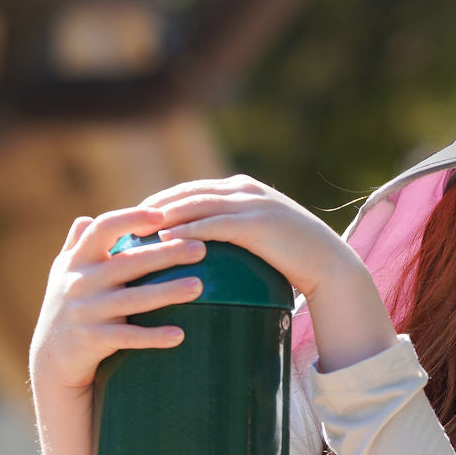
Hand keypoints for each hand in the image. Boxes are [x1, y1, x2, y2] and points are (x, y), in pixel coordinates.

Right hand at [30, 204, 208, 396]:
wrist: (51, 356)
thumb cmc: (66, 308)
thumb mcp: (62, 275)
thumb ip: (75, 246)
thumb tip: (86, 218)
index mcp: (77, 260)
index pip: (103, 228)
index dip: (131, 218)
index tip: (162, 214)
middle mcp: (80, 282)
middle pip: (129, 262)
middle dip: (166, 253)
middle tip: (201, 249)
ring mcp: (86, 312)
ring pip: (133, 299)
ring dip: (167, 292)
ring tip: (199, 286)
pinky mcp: (93, 340)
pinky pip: (128, 337)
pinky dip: (153, 336)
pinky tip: (179, 335)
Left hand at [151, 174, 399, 371]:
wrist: (331, 265)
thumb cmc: (296, 262)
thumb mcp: (263, 241)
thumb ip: (237, 236)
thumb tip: (208, 254)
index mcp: (245, 190)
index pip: (193, 189)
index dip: (163, 200)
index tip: (136, 216)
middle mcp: (245, 190)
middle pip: (188, 191)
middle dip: (155, 206)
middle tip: (125, 223)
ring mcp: (252, 203)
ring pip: (196, 204)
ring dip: (163, 216)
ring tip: (136, 232)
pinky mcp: (257, 223)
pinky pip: (213, 224)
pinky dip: (186, 231)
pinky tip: (164, 243)